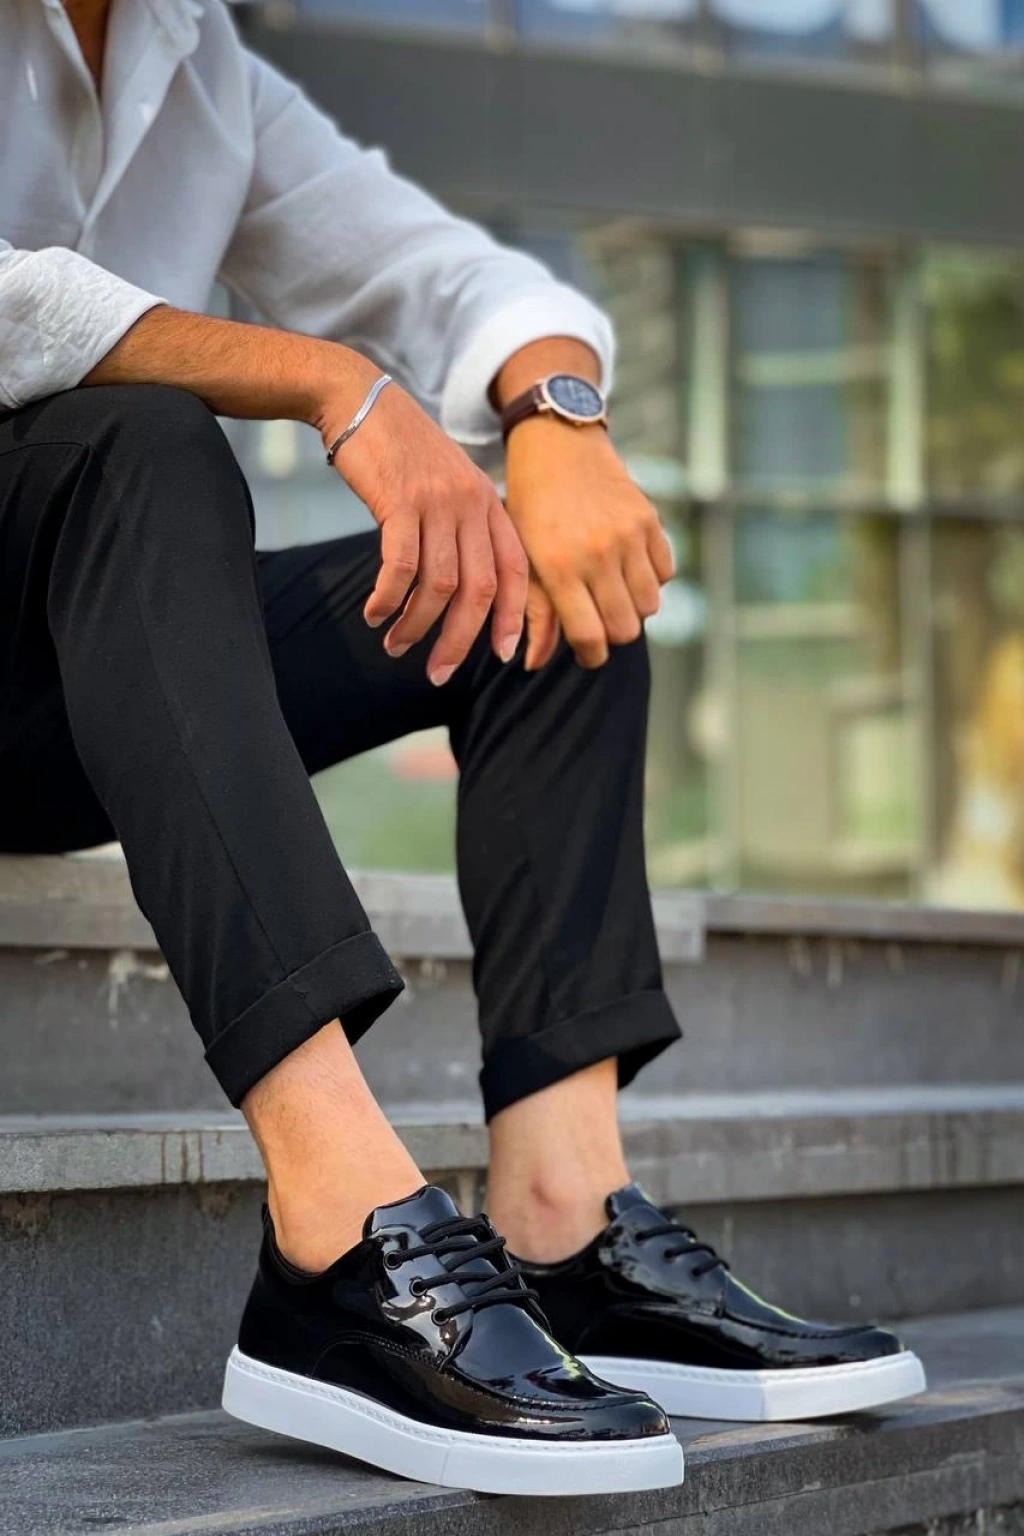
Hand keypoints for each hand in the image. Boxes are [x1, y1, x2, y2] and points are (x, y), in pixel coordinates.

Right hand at [325, 374, 527, 684]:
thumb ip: (462, 529)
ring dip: (416, 625)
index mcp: (489, 504)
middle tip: (438, 674)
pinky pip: (400, 567)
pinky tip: (375, 615)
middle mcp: (471, 505)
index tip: (504, 656)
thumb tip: (460, 592)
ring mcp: (437, 502)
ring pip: (439, 585)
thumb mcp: (448, 485)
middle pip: (479, 590)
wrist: (362, 401)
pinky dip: (388, 599)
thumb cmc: (402, 452)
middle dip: (460, 640)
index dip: (513, 618)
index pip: (515, 571)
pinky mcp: (401, 501)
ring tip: (395, 645)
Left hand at [504, 418, 674, 669]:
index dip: (591, 655)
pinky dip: (651, 580)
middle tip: (597, 622)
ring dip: (633, 608)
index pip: (590, 637)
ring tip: (611, 593)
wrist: (556, 446)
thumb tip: (532, 665)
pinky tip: (627, 567)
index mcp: (560, 568)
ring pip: (650, 605)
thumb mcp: (521, 558)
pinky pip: (665, 573)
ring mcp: (628, 536)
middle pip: (626, 628)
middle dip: (612, 635)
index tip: (587, 653)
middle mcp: (598, 554)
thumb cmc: (530, 508)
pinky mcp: (650, 521)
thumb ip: (534, 612)